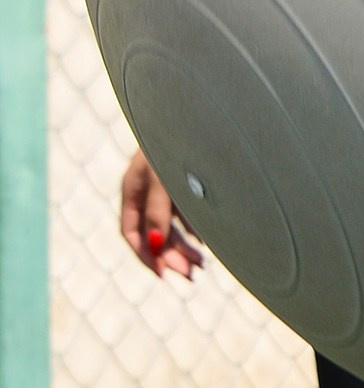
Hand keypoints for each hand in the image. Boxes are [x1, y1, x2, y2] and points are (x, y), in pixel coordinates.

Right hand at [120, 151, 200, 279]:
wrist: (200, 112)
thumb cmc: (178, 141)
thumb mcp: (165, 177)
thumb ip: (160, 211)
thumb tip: (157, 246)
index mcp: (133, 188)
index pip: (131, 231)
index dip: (144, 255)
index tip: (161, 274)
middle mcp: (146, 192)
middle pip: (152, 234)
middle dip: (170, 258)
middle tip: (192, 275)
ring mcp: (165, 190)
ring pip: (170, 229)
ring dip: (184, 250)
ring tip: (202, 266)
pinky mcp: (184, 187)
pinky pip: (185, 218)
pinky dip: (195, 233)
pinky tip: (208, 243)